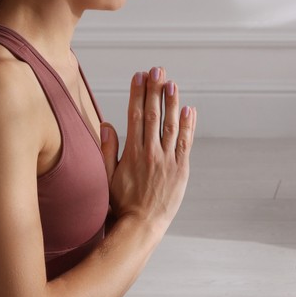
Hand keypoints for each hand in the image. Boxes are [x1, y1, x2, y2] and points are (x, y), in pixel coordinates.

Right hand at [105, 66, 193, 228]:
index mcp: (132, 153)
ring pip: (171, 125)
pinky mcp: (181, 169)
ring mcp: (168, 160)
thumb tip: (106, 124)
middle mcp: (151, 153)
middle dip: (155, 90)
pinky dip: (188, 125)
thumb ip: (107, 150)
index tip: (138, 76)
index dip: (137, 93)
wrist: (141, 226)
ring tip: (172, 83)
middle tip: (157, 70)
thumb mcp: (106, 177)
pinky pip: (186, 143)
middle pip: (154, 115)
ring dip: (172, 102)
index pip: (135, 115)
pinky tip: (189, 109)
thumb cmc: (120, 204)